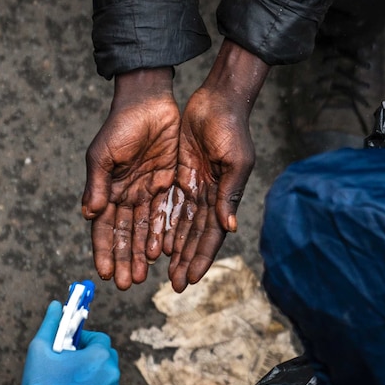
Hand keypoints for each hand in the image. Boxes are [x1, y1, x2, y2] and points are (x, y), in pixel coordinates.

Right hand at [17, 300, 119, 384]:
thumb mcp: (40, 350)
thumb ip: (51, 324)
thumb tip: (56, 306)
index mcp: (99, 356)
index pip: (98, 337)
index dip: (81, 339)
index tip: (67, 346)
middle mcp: (111, 373)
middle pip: (104, 354)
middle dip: (88, 354)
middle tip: (66, 361)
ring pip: (104, 372)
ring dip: (90, 370)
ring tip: (66, 378)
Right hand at [84, 67, 179, 289]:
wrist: (150, 102)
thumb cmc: (120, 126)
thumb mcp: (103, 155)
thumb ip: (97, 185)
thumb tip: (89, 214)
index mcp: (106, 191)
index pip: (103, 228)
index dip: (103, 250)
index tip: (103, 273)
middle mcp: (125, 196)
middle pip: (124, 235)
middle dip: (123, 259)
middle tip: (124, 284)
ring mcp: (147, 192)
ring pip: (144, 230)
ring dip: (142, 253)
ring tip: (142, 275)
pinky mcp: (167, 185)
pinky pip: (165, 215)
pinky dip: (163, 234)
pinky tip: (163, 253)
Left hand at [159, 40, 269, 291]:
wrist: (217, 99)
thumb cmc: (230, 129)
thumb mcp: (234, 162)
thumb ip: (228, 195)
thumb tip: (228, 228)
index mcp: (222, 197)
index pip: (209, 236)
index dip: (199, 258)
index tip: (189, 280)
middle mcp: (206, 197)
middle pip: (191, 237)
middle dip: (182, 261)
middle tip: (172, 285)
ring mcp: (190, 187)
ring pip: (176, 225)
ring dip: (168, 248)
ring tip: (156, 269)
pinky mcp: (176, 175)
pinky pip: (165, 204)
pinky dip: (158, 224)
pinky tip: (150, 241)